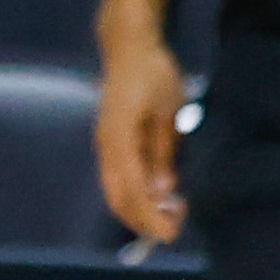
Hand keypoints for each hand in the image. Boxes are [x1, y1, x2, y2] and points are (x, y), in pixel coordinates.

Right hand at [95, 26, 186, 246]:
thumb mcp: (169, 111)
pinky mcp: (110, 143)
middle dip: (144, 220)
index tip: (171, 232)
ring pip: (116, 192)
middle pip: (118, 198)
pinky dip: (136, 196)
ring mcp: (105, 144)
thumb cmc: (153, 73)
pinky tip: (158, 196)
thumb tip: (164, 190)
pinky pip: (118, 179)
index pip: (133, 190)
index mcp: (119, 137)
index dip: (151, 216)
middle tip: (174, 226)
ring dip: (140, 209)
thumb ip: (164, 152)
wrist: (128, 47)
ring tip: (170, 211)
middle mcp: (106, 145)